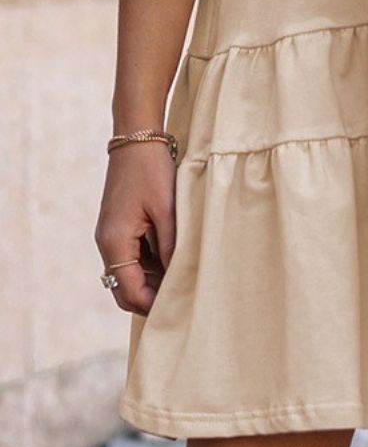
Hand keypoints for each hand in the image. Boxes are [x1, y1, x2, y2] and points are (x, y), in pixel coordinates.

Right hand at [94, 140, 176, 315]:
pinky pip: (130, 257)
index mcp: (115, 241)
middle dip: (150, 298)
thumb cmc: (153, 170)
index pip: (129, 290)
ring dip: (151, 281)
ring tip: (182, 278)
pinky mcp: (117, 226)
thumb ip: (171, 247)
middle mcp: (107, 242)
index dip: (152, 304)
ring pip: (128, 274)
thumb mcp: (167, 210)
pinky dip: (148, 264)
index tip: (179, 308)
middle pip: (123, 288)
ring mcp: (110, 234)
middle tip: (182, 299)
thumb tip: (178, 277)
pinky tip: (172, 258)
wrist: (136, 138)